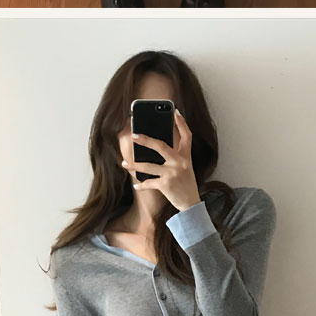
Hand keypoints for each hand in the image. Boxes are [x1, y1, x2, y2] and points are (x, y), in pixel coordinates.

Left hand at [119, 94, 199, 214]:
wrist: (191, 204)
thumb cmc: (186, 183)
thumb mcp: (185, 167)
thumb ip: (175, 156)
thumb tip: (155, 146)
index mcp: (186, 156)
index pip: (187, 135)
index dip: (182, 123)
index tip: (175, 111)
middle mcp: (180, 162)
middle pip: (161, 146)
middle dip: (145, 140)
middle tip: (134, 135)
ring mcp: (172, 173)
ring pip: (148, 166)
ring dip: (134, 165)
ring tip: (124, 163)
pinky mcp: (166, 185)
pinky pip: (149, 182)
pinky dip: (141, 184)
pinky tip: (135, 184)